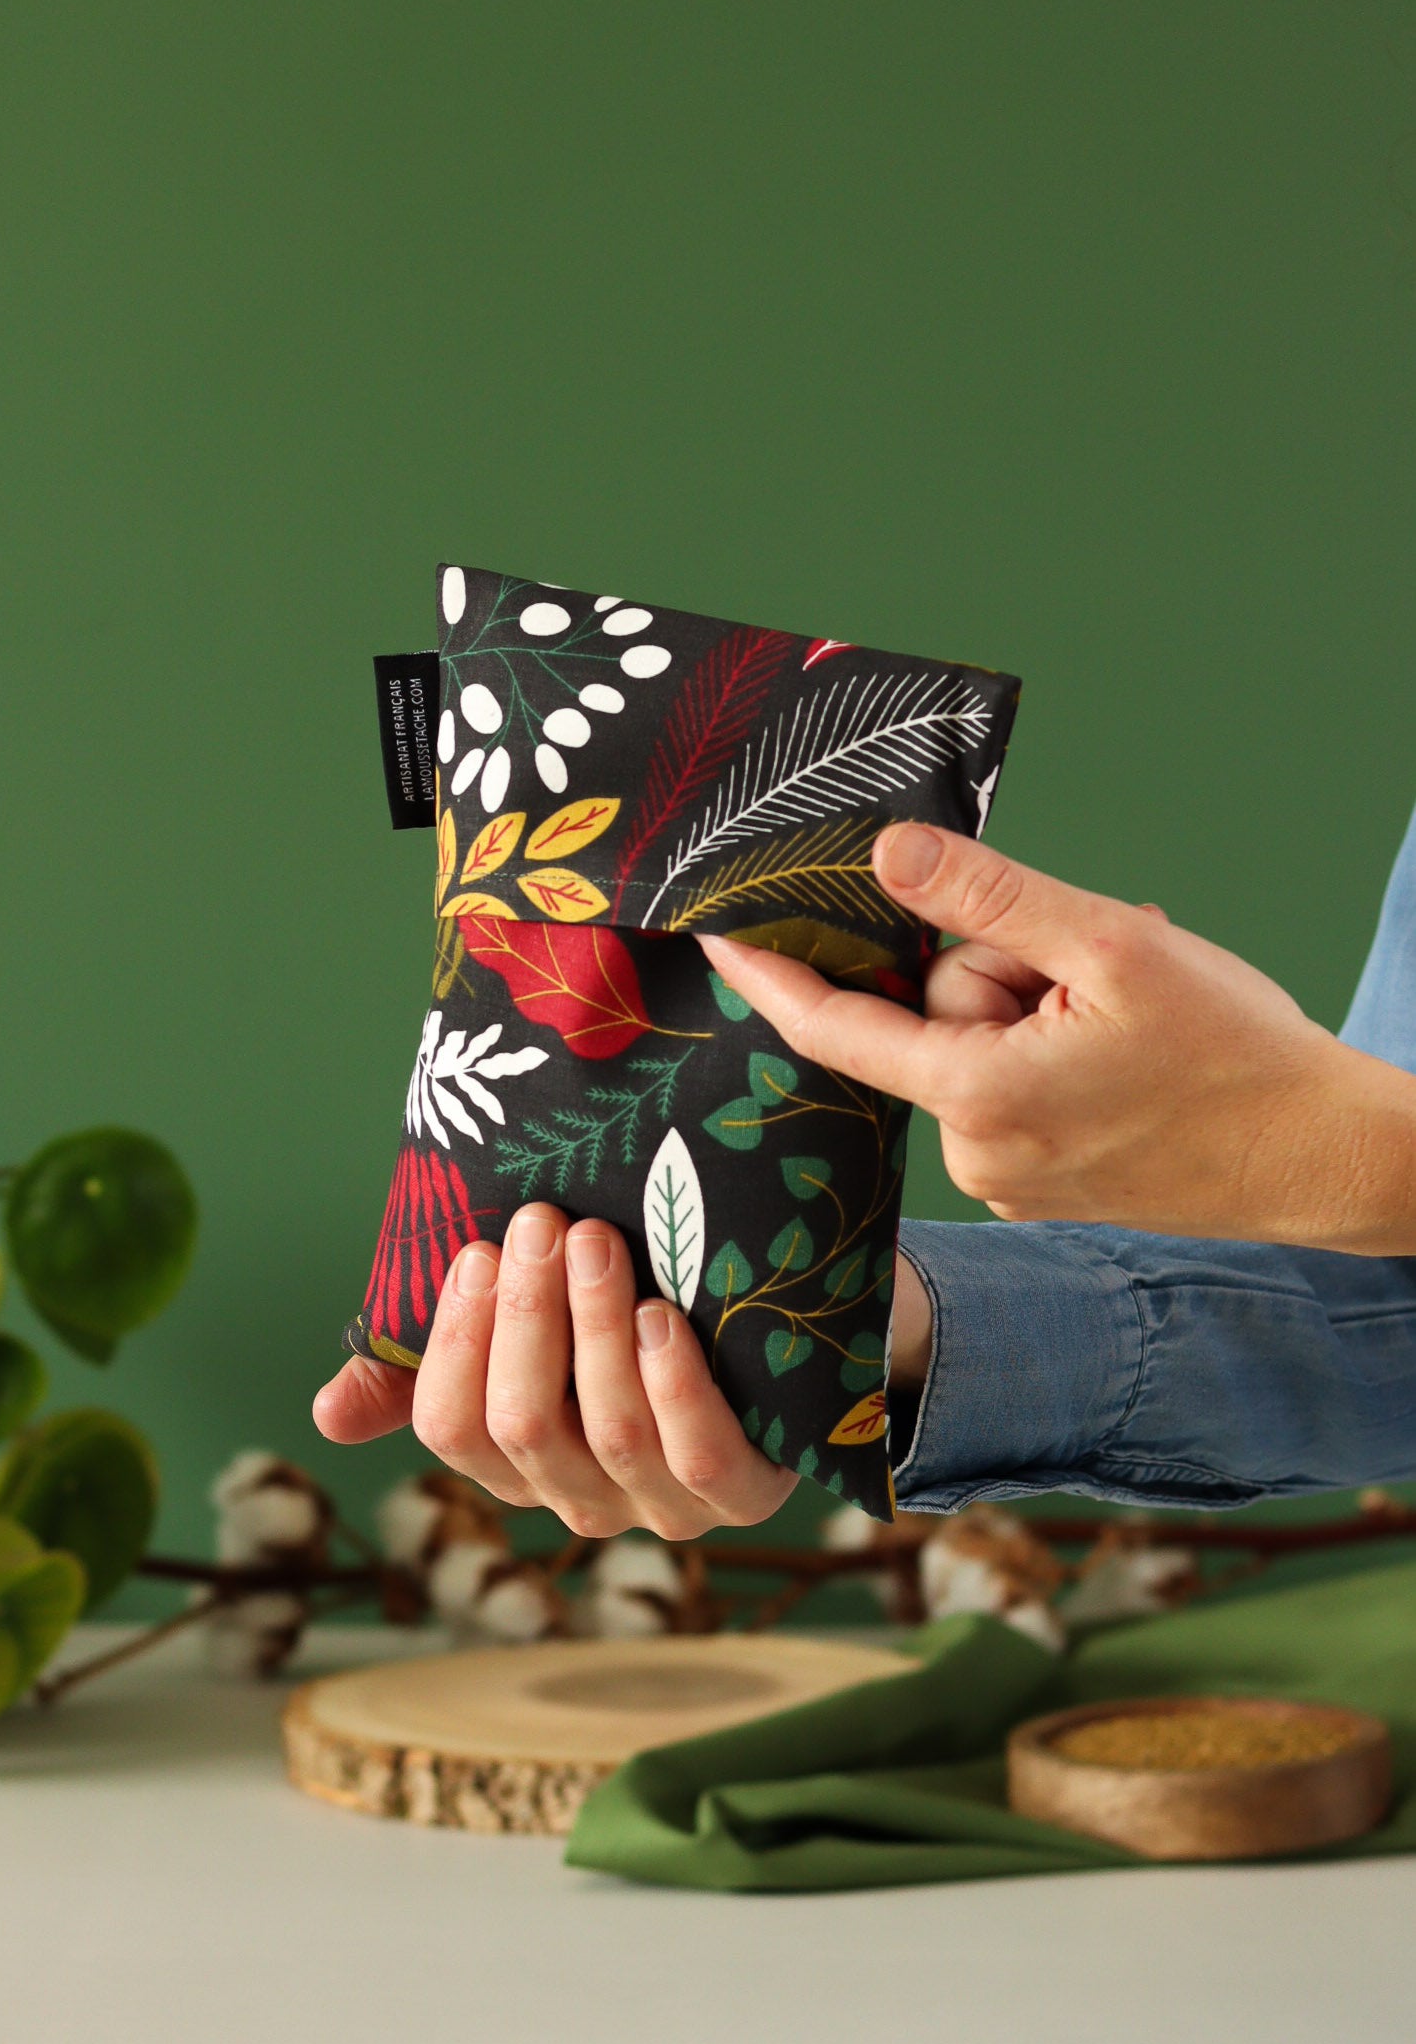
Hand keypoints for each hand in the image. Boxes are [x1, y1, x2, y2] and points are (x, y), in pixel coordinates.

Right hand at [315, 1204, 822, 1537]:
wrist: (759, 1314)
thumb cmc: (613, 1310)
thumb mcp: (514, 1327)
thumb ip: (420, 1368)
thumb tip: (326, 1418)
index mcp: (515, 1461)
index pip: (454, 1430)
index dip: (457, 1343)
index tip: (476, 1253)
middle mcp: (581, 1498)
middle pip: (524, 1426)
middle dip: (528, 1316)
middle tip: (540, 1222)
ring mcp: (662, 1506)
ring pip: (610, 1431)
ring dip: (597, 1328)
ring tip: (597, 1241)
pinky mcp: (742, 1493)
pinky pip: (700, 1457)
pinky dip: (675, 1385)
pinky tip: (662, 1318)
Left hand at [702, 822, 1415, 1253]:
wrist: (1327, 1158)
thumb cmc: (1238, 1059)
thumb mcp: (1112, 947)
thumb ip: (991, 898)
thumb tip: (888, 857)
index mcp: (979, 1098)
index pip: (837, 1029)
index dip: (771, 974)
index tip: (716, 932)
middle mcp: (976, 1156)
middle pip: (934, 1016)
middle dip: (1001, 970)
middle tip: (1096, 975)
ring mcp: (1009, 1179)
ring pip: (977, 1045)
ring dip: (1037, 1006)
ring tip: (1127, 1016)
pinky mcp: (1043, 1187)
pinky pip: (1011, 1084)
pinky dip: (1054, 1047)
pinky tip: (1125, 1050)